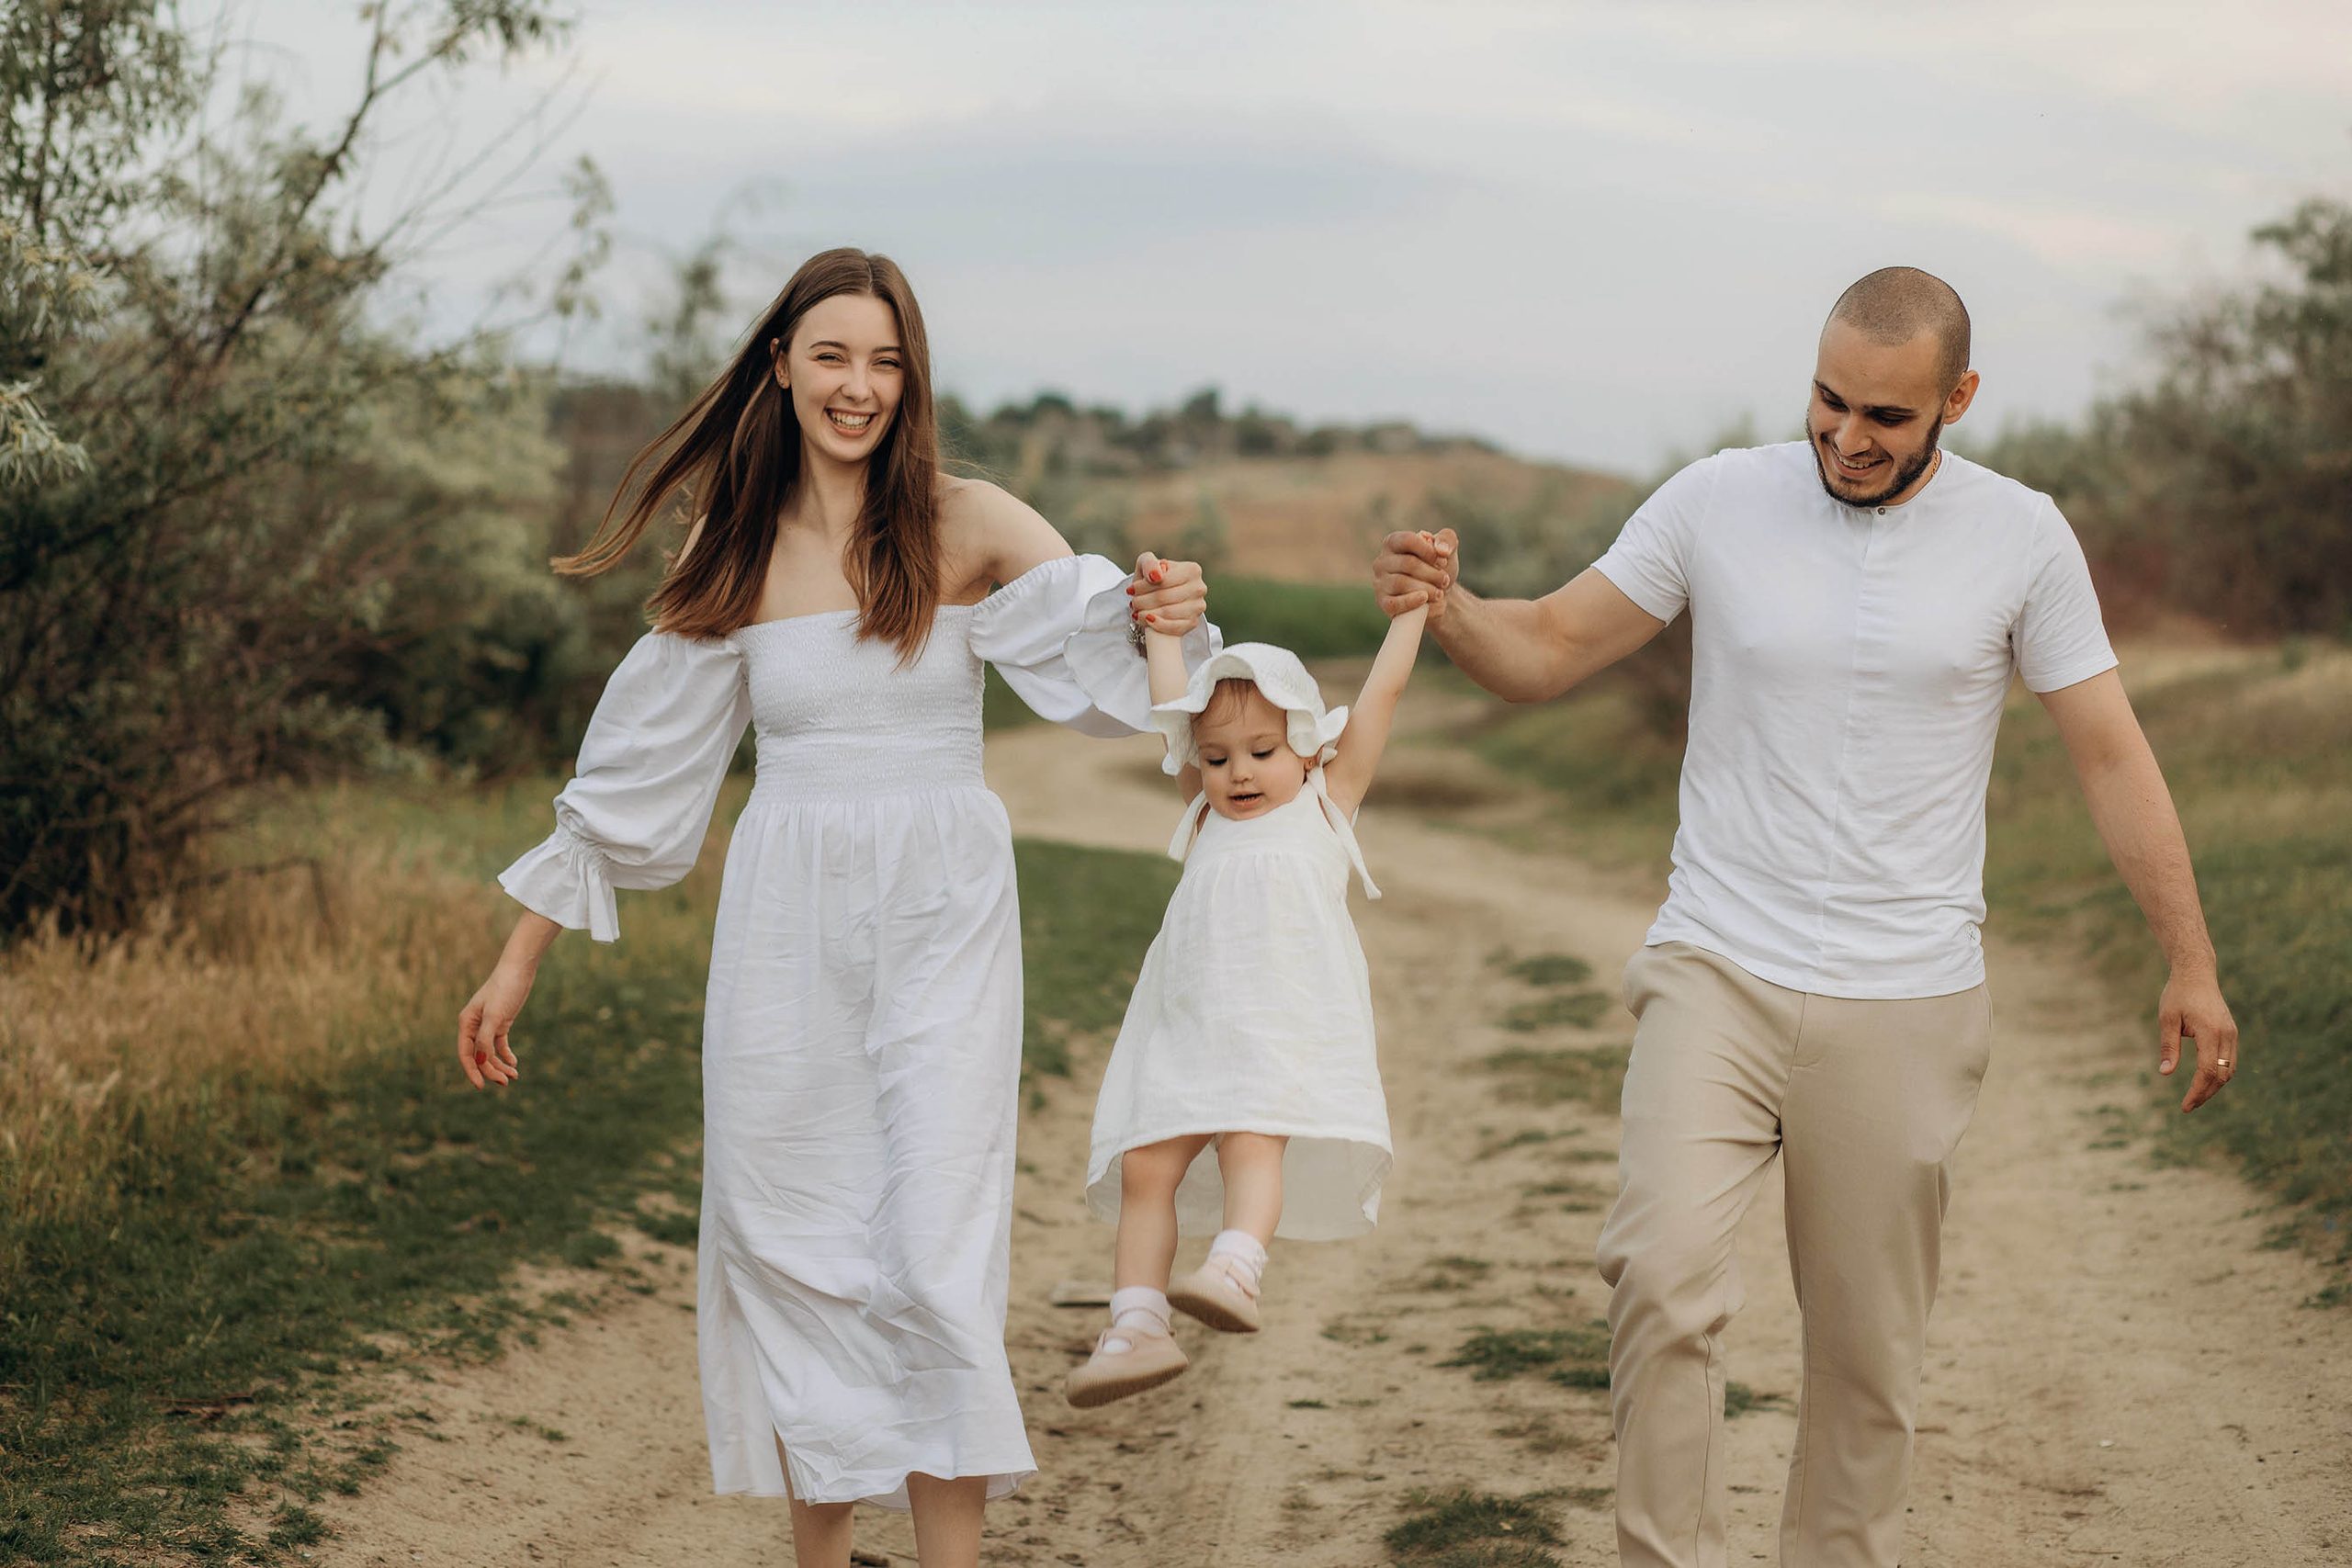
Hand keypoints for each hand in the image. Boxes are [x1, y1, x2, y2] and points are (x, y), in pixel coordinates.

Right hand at [457, 959, 534, 1088]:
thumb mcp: (495, 1015)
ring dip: (500, 1065)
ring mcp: (487, 1025)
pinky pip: (500, 1045)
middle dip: (491, 1070)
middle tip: (507, 1082)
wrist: (519, 970)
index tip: (482, 1086)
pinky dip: (506, 1055)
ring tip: (514, 1075)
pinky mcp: (501, 1022)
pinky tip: (514, 1063)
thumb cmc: (504, 989)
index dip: (472, 1071)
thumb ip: (486, 1039)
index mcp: (466, 1023)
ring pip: (490, 1052)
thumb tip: (481, 1060)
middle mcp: (474, 1026)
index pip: (466, 1054)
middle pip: (480, 1056)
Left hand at [1128, 551, 1206, 636]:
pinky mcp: (1193, 622)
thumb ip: (1150, 563)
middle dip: (1142, 601)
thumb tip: (1156, 576)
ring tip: (1136, 612)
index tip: (1131, 590)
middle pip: (1164, 597)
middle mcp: (1199, 588)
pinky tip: (1147, 621)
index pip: (1164, 580)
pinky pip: (1175, 627)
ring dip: (1146, 614)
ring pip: (1168, 612)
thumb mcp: (1147, 563)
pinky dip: (1158, 625)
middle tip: (1132, 603)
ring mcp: (1198, 606)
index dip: (1143, 586)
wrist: (1159, 597)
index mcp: (1192, 570)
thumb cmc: (1152, 577)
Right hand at [1374, 528, 1456, 622]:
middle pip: (1408, 563)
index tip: (1443, 562)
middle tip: (1445, 580)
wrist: (1439, 595)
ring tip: (1440, 592)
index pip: (1408, 541)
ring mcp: (1380, 583)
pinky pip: (1395, 603)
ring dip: (1427, 588)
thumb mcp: (1447, 548)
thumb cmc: (1439, 568)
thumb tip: (1442, 550)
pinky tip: (1424, 599)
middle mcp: (1382, 561)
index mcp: (1393, 542)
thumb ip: (1447, 539)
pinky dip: (1412, 601)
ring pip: (1402, 583)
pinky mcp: (1383, 603)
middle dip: (1432, 573)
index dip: (1429, 551)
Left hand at [2157, 967, 2238, 1111]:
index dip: (2197, 1091)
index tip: (2184, 1106)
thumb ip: (2169, 1047)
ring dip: (2213, 1087)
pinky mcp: (2231, 1033)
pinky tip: (2204, 1082)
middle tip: (2188, 1106)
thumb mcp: (2167, 1019)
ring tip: (2195, 1098)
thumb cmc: (2178, 995)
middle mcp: (2227, 1035)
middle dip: (2205, 1094)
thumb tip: (2165, 1073)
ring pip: (2229, 1070)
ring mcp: (2232, 1034)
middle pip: (2221, 1076)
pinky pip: (2229, 1061)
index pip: (2207, 1072)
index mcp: (2211, 1032)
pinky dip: (2218, 1075)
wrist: (2196, 974)